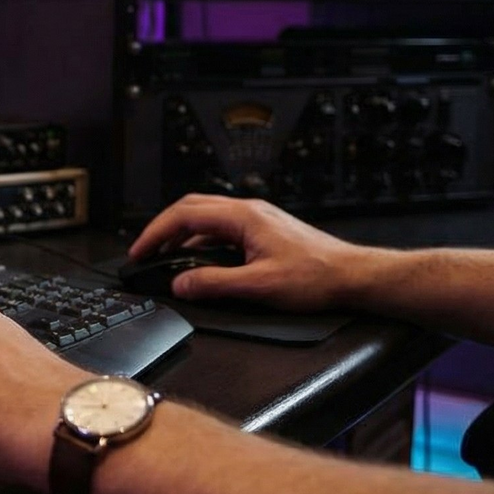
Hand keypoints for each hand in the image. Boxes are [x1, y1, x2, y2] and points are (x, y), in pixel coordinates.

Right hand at [128, 195, 385, 310]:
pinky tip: (201, 261)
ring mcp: (257, 219)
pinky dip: (203, 241)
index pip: (185, 215)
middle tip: (146, 251)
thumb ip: (215, 283)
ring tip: (167, 257)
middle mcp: (248, 211)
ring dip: (183, 234)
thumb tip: (181, 283)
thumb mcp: (259, 285)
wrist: (354, 276)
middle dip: (163, 228)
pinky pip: (223, 228)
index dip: (156, 233)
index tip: (140, 252)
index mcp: (243, 217)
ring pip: (207, 217)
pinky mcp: (264, 230)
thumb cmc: (317, 277)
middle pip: (192, 208)